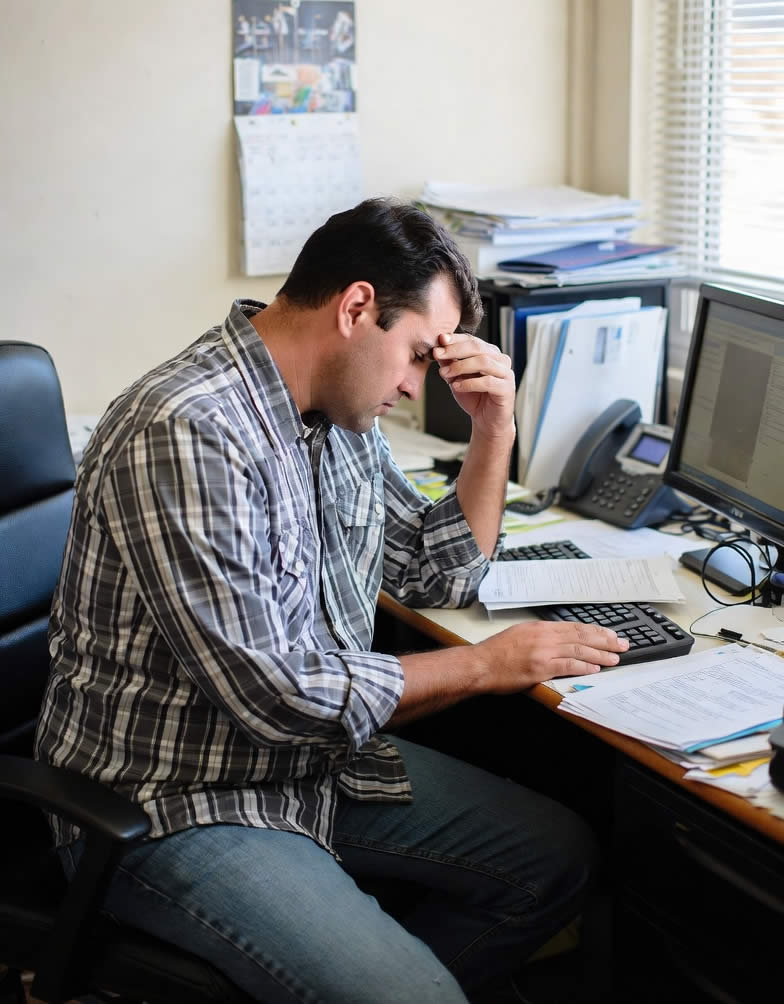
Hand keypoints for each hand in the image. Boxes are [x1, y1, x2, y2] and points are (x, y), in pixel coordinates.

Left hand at [434, 332, 514, 439]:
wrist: (486, 420)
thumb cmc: (474, 397)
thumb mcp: (456, 378)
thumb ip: (449, 364)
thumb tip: (437, 349)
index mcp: (489, 353)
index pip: (472, 340)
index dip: (455, 339)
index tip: (439, 340)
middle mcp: (500, 360)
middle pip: (477, 347)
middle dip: (455, 350)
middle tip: (438, 354)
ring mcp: (505, 374)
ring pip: (483, 362)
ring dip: (460, 366)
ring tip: (445, 374)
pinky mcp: (506, 389)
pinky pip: (488, 382)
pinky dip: (469, 383)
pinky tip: (456, 386)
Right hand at [475, 620, 629, 690]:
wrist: (480, 664)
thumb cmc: (496, 653)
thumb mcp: (519, 635)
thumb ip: (540, 636)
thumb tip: (559, 640)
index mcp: (540, 628)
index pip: (575, 627)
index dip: (596, 631)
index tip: (610, 635)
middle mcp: (544, 637)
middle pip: (581, 636)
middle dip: (605, 641)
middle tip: (622, 645)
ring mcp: (542, 652)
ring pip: (578, 651)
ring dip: (600, 655)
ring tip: (615, 659)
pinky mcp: (540, 668)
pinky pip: (567, 666)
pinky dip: (583, 667)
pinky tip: (595, 669)